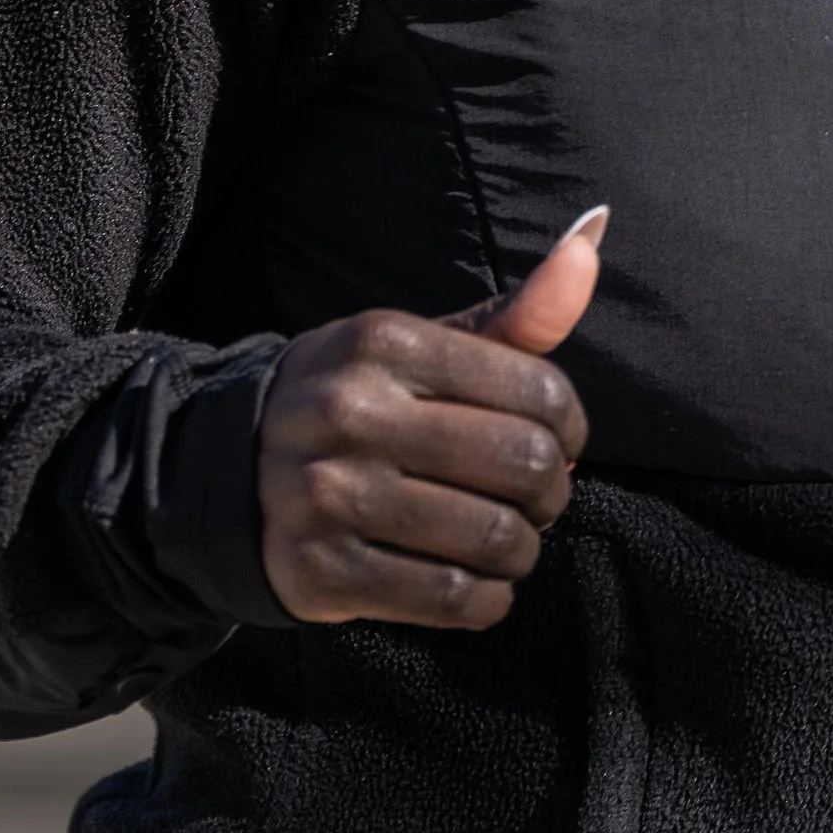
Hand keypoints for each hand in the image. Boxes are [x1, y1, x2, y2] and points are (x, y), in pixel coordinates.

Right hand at [256, 207, 605, 629]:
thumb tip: (594, 233)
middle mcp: (353, 413)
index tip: (557, 439)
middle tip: (537, 497)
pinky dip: (489, 599)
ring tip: (508, 538)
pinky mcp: (324, 572)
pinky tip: (478, 581)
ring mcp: (330, 496)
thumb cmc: (364, 398)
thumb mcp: (425, 345)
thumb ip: (519, 311)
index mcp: (386, 340)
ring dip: (523, 549)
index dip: (569, 425)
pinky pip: (452, 600)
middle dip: (551, 491)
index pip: (538, 390)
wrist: (238, 466)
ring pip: (494, 539)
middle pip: (523, 466)